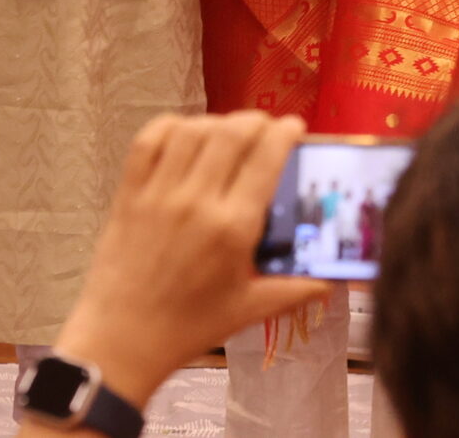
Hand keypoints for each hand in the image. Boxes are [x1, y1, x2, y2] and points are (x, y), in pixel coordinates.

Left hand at [38, 112, 326, 419]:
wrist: (124, 337)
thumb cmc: (190, 326)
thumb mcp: (250, 309)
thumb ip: (295, 288)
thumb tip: (333, 279)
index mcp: (232, 228)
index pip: (264, 160)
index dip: (284, 134)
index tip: (295, 126)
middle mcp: (196, 200)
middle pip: (230, 134)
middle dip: (254, 121)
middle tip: (266, 125)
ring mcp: (158, 192)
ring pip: (191, 131)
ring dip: (216, 121)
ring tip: (229, 129)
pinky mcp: (129, 192)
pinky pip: (148, 141)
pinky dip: (170, 126)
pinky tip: (185, 132)